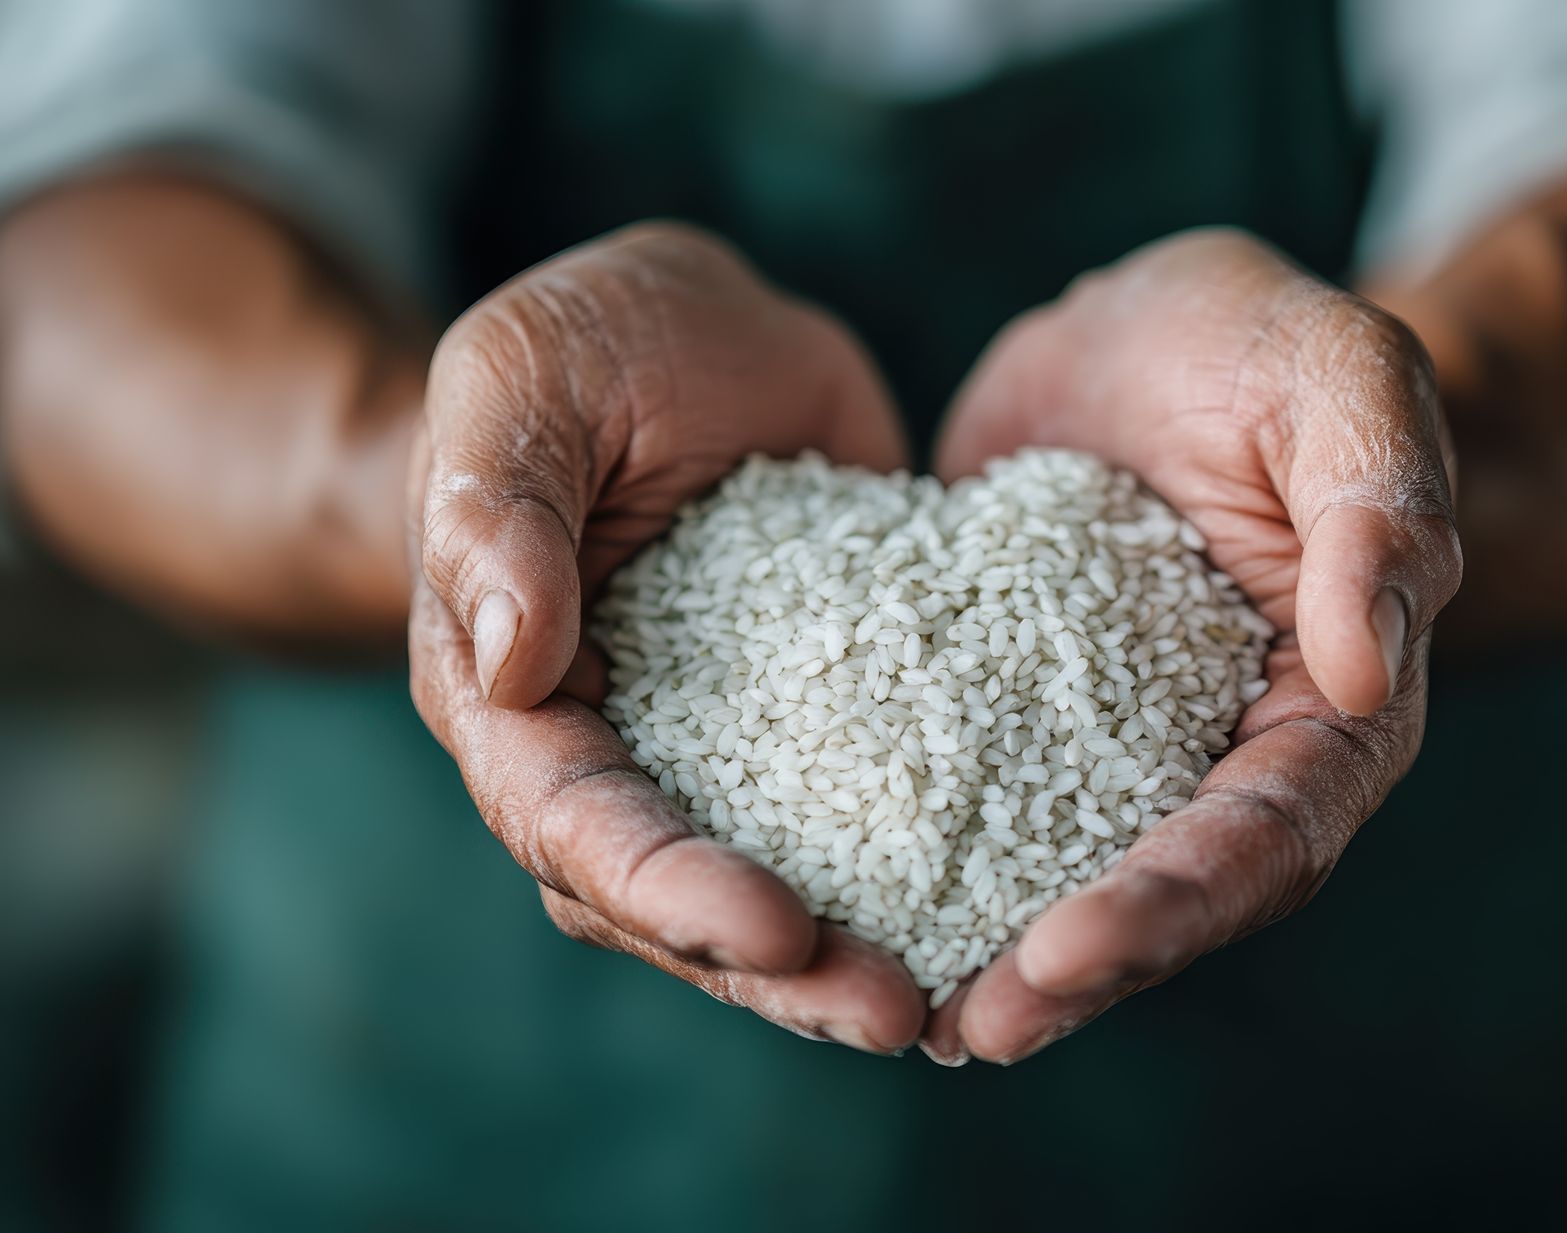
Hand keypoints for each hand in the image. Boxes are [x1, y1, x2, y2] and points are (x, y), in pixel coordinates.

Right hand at [407, 223, 926, 1053]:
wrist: (699, 335)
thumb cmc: (581, 345)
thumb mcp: (523, 378)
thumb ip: (498, 507)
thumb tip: (512, 660)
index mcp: (510, 694)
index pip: (571, 821)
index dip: (665, 887)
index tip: (775, 929)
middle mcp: (613, 751)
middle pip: (670, 901)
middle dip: (774, 971)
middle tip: (892, 1013)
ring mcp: (722, 752)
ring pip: (768, 888)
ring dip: (846, 957)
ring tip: (948, 1009)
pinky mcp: (828, 726)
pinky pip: (867, 815)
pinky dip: (923, 872)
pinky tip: (1012, 909)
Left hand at [925, 228, 1462, 1063]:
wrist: (1158, 339)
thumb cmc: (1274, 346)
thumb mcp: (1342, 374)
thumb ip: (1378, 501)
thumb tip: (1365, 664)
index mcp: (1333, 708)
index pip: (1274, 832)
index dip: (1179, 901)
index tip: (1069, 949)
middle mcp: (1231, 760)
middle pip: (1172, 897)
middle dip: (1079, 970)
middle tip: (972, 1027)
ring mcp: (1120, 756)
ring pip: (1071, 881)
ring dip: (995, 959)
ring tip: (894, 1018)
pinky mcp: (1015, 725)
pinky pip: (975, 812)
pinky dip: (921, 870)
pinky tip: (829, 913)